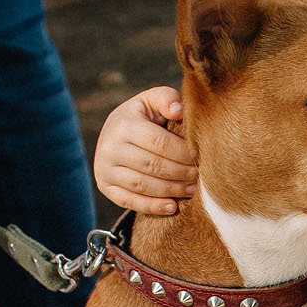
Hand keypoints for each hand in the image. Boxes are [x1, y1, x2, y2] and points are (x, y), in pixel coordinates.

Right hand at [94, 86, 198, 214]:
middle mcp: (110, 147)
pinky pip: (130, 201)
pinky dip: (153, 207)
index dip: (184, 154)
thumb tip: (178, 111)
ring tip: (192, 190)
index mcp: (124, 125)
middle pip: (154, 166)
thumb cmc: (142, 116)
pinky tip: (173, 207)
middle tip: (201, 177)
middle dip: (182, 173)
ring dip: (172, 191)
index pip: (160, 144)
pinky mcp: (105, 186)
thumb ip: (167, 99)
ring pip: (144, 186)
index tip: (201, 159)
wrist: (114, 131)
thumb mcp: (152, 100)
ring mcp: (104, 169)